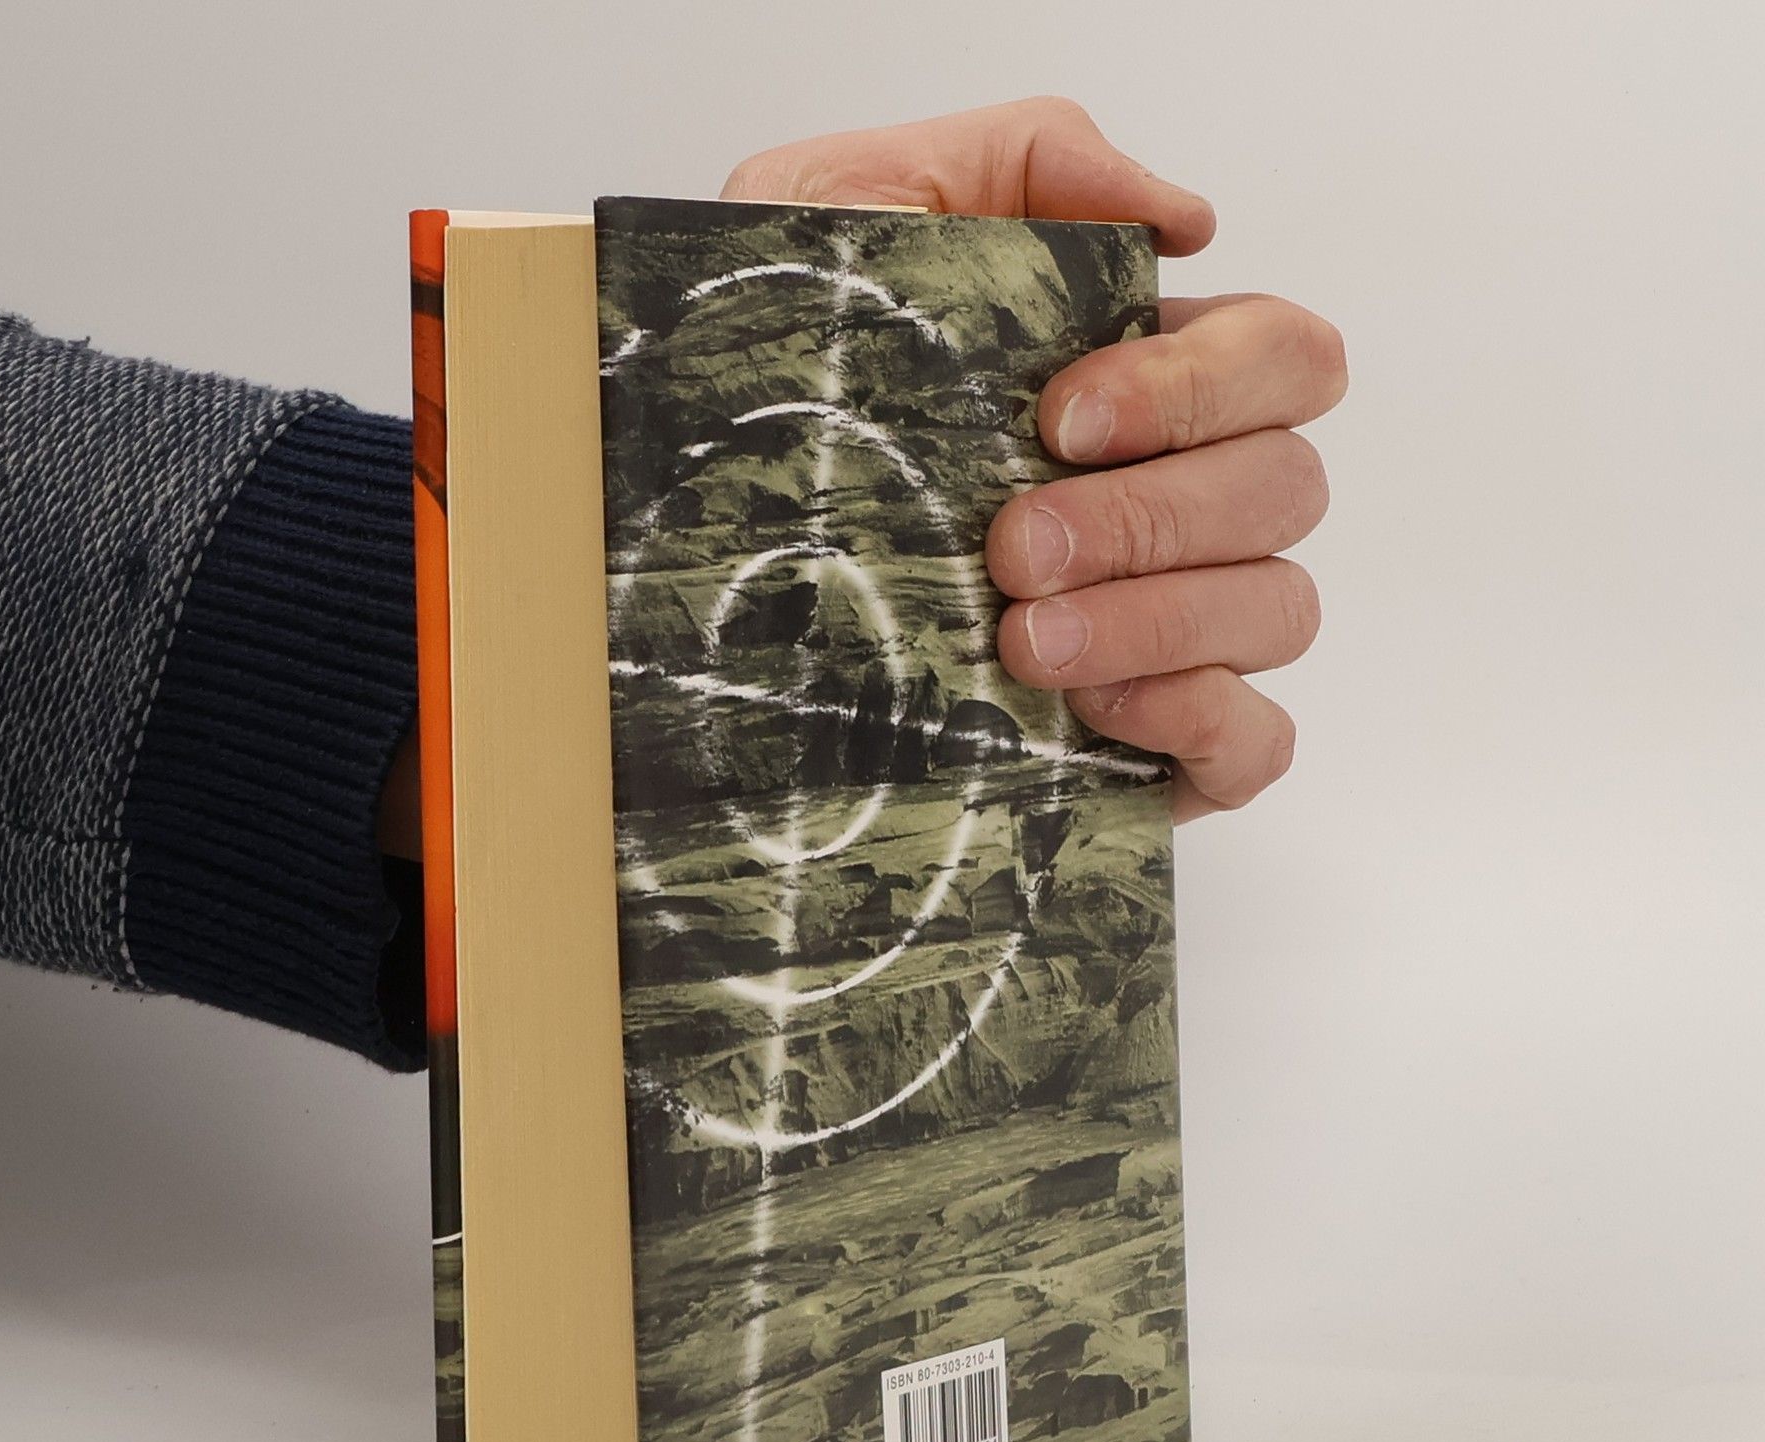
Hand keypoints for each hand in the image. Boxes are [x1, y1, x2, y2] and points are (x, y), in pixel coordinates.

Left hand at [726, 99, 1344, 820]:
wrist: (691, 581)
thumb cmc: (780, 392)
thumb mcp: (844, 216)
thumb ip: (1016, 160)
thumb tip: (1187, 217)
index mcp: (1146, 382)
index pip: (1282, 357)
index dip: (1203, 383)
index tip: (1060, 418)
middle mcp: (1184, 502)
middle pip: (1287, 486)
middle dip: (1151, 516)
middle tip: (1012, 549)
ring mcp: (1184, 627)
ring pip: (1278, 609)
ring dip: (1159, 621)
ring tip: (1021, 643)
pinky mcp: (1161, 745)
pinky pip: (1254, 740)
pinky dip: (1199, 719)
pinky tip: (1091, 710)